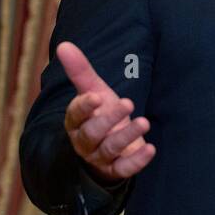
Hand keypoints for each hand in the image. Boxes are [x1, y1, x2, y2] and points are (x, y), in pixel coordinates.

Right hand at [57, 40, 155, 184]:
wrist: (110, 144)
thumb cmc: (100, 113)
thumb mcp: (93, 90)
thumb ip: (80, 71)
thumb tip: (63, 44)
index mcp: (75, 121)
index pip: (75, 115)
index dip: (85, 107)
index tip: (97, 97)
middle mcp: (84, 141)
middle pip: (92, 133)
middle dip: (109, 119)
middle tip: (128, 103)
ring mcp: (100, 157)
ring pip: (109, 149)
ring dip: (127, 135)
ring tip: (144, 121)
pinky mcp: (115, 170)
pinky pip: (124, 169)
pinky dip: (137, 160)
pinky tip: (151, 149)